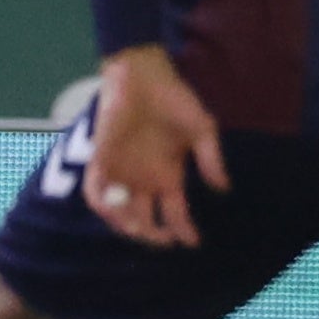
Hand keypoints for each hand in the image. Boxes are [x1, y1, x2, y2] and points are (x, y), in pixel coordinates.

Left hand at [81, 45, 227, 247]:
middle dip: (154, 235)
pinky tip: (114, 210)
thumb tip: (223, 188)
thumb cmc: (173, 100)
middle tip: (165, 240)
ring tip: (140, 229)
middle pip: (145, 220)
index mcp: (168, 176)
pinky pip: (96, 190)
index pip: (175, 213)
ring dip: (128, 224)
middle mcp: (144, 180)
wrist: (143, 76)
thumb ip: (210, 159)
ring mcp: (122, 172)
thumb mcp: (201, 129)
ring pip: (120, 211)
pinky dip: (102, 203)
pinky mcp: (102, 159)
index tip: (193, 242)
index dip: (184, 230)